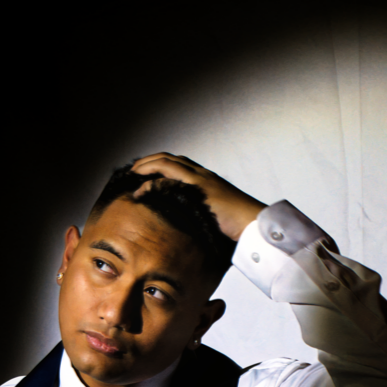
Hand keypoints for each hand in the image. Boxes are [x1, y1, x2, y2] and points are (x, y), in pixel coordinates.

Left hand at [130, 153, 266, 241]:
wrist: (253, 224)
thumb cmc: (238, 225)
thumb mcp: (215, 216)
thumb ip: (202, 214)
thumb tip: (191, 228)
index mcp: (206, 179)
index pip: (179, 163)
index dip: (160, 164)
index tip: (145, 172)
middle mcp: (202, 174)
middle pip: (170, 158)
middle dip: (149, 161)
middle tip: (133, 170)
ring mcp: (200, 179)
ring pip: (167, 162)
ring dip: (146, 165)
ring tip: (132, 173)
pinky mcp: (198, 188)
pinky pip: (168, 180)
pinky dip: (151, 184)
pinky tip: (139, 191)